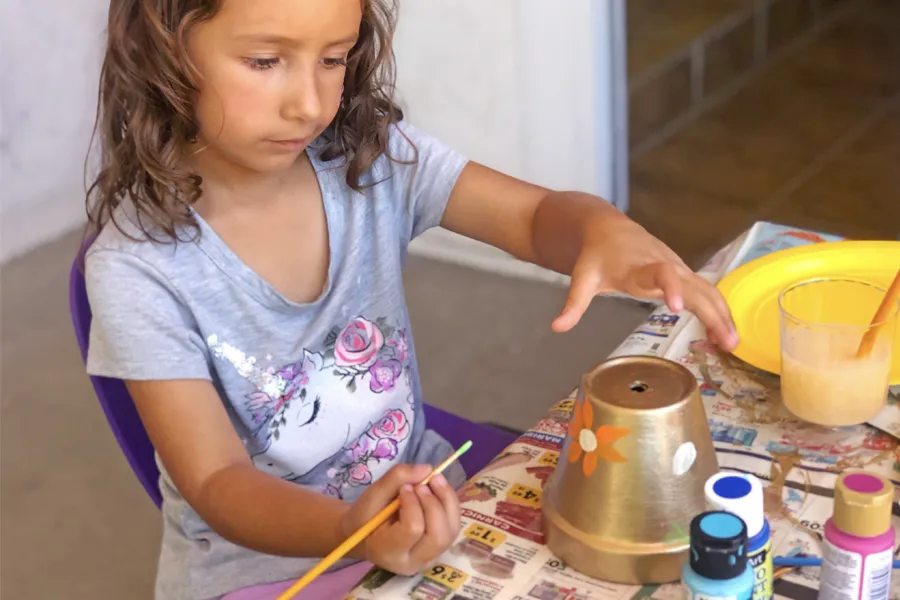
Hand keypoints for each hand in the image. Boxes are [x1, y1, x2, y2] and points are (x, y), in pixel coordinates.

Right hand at [341, 464, 460, 575]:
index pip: (413, 529)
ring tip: (434, 480)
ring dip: (447, 501)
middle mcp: (413, 562)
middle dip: (435, 503)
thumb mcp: (372, 495)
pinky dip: (449, 504)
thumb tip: (428, 469)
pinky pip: (452, 526)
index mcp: (389, 552)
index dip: (413, 503)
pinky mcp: (438, 549)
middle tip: (423, 482)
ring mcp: (428, 559)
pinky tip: (438, 489)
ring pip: (451, 531)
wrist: (363, 534)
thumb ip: (396, 478)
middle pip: (438, 535)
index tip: (404, 488)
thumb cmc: (365, 515)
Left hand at [551, 215, 738, 350]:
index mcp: (639, 266)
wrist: (607, 229)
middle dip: (713, 312)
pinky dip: (719, 310)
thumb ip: (573, 304)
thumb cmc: (595, 255)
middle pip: (696, 286)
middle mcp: (665, 265)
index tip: (678, 305)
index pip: (660, 273)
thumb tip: (557, 327)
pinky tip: (726, 333)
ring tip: (733, 345)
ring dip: (722, 314)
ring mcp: (678, 268)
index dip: (670, 287)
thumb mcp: (582, 279)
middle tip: (727, 342)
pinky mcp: (683, 273)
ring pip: (707, 290)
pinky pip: (707, 291)